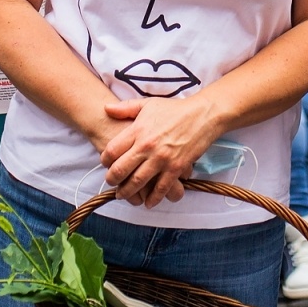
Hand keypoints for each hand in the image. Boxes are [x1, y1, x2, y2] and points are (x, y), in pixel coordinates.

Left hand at [99, 98, 221, 207]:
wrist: (202, 115)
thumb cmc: (174, 109)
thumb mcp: (148, 104)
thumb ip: (125, 108)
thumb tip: (106, 107)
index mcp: (138, 130)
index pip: (112, 150)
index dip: (104, 160)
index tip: (105, 163)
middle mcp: (147, 146)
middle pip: (121, 170)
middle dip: (112, 180)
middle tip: (111, 182)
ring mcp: (162, 159)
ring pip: (137, 182)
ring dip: (127, 192)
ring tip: (123, 194)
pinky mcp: (176, 168)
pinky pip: (161, 188)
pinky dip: (153, 198)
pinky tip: (148, 202)